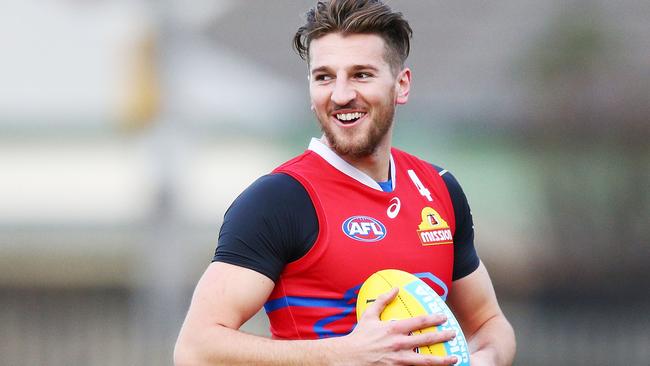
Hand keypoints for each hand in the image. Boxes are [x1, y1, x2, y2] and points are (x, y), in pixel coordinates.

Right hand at [332, 288, 458, 364]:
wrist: (348, 357)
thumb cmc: (359, 336)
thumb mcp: (369, 315)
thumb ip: (383, 300)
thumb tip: (396, 288)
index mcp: (393, 329)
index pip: (419, 322)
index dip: (433, 319)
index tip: (443, 317)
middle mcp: (399, 344)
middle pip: (427, 340)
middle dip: (442, 337)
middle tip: (453, 334)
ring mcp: (398, 360)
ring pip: (425, 361)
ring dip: (442, 360)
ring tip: (454, 359)